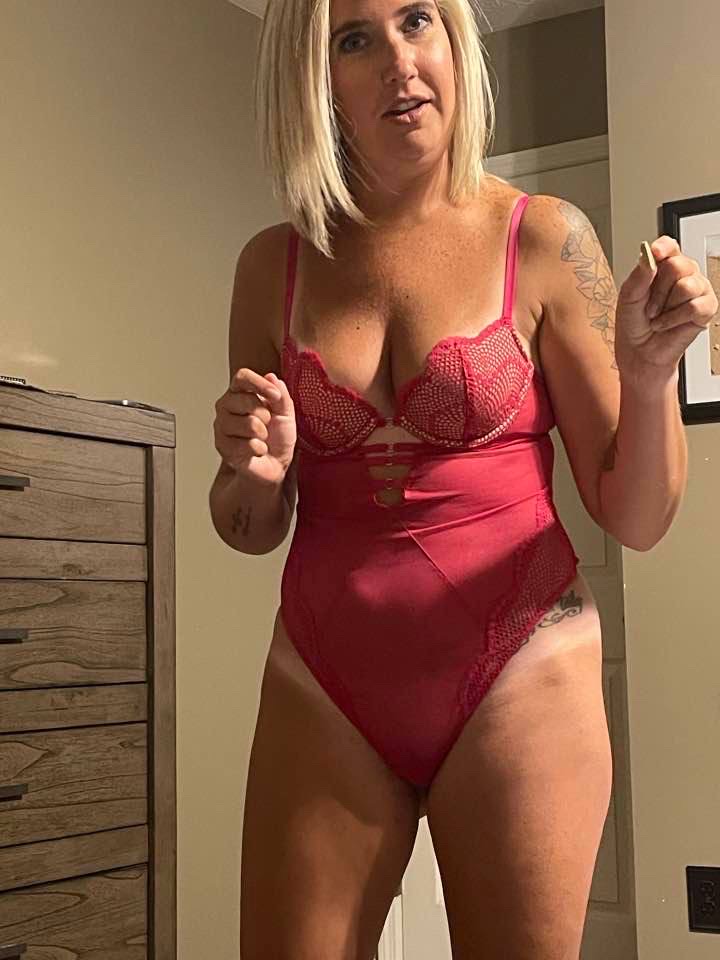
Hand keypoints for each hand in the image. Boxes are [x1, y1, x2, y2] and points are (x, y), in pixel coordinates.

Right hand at [213, 368, 296, 486]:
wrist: (274, 465)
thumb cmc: (278, 438)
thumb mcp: (286, 414)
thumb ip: (281, 395)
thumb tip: (272, 377)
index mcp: (240, 392)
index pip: (242, 377)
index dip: (259, 384)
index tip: (275, 396)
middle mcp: (226, 406)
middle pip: (245, 400)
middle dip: (265, 416)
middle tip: (267, 424)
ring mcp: (221, 425)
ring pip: (247, 424)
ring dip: (263, 435)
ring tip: (262, 438)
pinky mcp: (221, 446)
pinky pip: (246, 444)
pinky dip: (258, 449)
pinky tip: (257, 450)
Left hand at [614, 236, 718, 383]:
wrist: (640, 353)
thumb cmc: (634, 325)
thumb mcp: (628, 298)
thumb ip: (638, 277)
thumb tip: (648, 257)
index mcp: (662, 267)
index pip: (669, 246)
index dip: (663, 248)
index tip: (654, 254)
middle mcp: (683, 274)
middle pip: (677, 265)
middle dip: (658, 291)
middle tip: (649, 308)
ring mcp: (697, 290)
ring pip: (687, 285)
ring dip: (665, 307)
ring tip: (658, 317)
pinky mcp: (706, 308)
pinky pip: (694, 306)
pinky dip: (674, 318)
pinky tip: (667, 324)